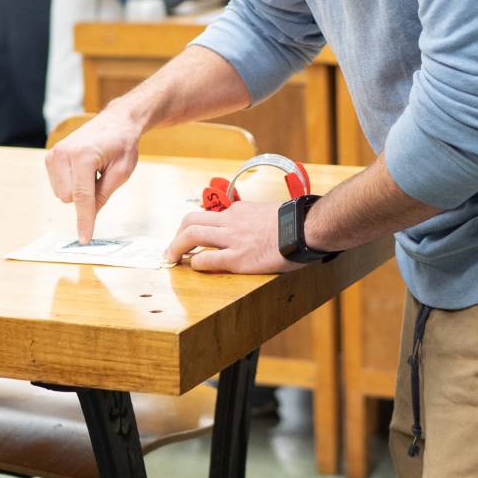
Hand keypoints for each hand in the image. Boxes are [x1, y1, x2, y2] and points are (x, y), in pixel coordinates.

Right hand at [46, 108, 143, 243]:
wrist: (116, 121)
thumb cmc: (122, 144)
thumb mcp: (122, 172)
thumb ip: (103, 194)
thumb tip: (89, 215)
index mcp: (83, 156)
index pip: (82, 197)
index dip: (84, 220)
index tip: (84, 239)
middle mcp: (63, 154)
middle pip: (69, 198)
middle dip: (86, 197)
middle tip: (102, 177)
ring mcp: (53, 154)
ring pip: (61, 194)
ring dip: (78, 190)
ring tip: (93, 170)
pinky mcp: (50, 156)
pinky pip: (57, 186)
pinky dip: (71, 183)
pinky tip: (82, 169)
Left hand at [163, 201, 299, 274]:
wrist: (306, 229)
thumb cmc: (295, 221)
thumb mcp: (269, 212)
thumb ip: (255, 218)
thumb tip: (255, 226)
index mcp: (239, 210)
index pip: (209, 215)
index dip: (195, 226)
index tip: (191, 236)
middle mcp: (231, 221)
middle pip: (191, 221)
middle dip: (177, 235)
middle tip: (172, 247)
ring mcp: (233, 239)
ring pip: (192, 236)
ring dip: (176, 247)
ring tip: (171, 258)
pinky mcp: (238, 258)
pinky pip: (207, 259)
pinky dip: (195, 263)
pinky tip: (193, 267)